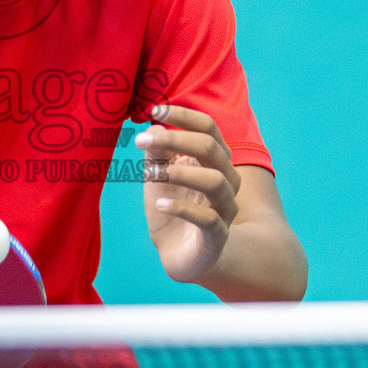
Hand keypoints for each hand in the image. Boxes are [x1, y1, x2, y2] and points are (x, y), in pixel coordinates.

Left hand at [137, 103, 242, 284]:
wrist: (181, 256)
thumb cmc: (172, 208)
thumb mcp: (157, 177)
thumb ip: (156, 153)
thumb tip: (152, 126)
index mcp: (213, 161)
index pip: (208, 128)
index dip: (184, 116)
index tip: (154, 111)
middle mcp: (225, 180)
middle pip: (212, 149)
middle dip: (177, 140)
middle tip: (141, 140)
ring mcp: (224, 209)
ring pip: (216, 181)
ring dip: (181, 173)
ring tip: (150, 175)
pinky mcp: (216, 236)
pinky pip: (208, 219)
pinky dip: (183, 209)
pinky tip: (160, 205)